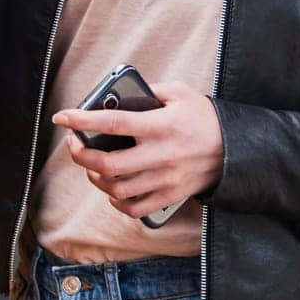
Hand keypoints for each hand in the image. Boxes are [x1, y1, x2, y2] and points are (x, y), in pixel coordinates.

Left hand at [52, 80, 222, 220]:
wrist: (237, 150)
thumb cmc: (204, 118)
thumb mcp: (180, 93)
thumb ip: (150, 91)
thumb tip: (119, 94)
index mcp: (160, 126)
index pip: (113, 122)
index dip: (83, 119)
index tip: (62, 117)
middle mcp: (160, 155)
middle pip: (108, 164)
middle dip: (81, 155)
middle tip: (74, 145)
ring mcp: (165, 179)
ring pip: (117, 189)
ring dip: (95, 178)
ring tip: (91, 165)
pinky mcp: (170, 195)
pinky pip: (135, 208)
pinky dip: (117, 201)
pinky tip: (112, 189)